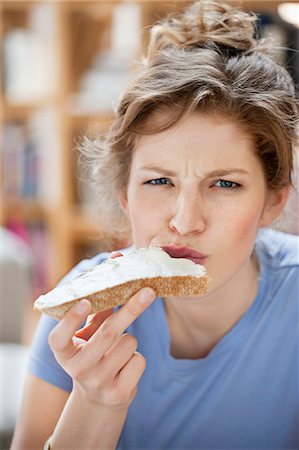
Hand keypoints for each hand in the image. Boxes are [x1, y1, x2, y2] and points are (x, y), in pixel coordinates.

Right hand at [48, 251, 155, 410]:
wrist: (99, 397)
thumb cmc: (94, 352)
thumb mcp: (89, 332)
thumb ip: (100, 303)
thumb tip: (116, 260)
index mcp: (63, 353)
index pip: (59, 338)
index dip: (71, 320)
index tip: (85, 301)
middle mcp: (77, 369)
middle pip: (107, 333)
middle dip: (131, 309)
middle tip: (148, 291)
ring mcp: (98, 383)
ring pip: (128, 344)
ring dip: (130, 339)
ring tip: (118, 349)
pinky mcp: (118, 393)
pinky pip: (139, 361)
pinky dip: (137, 358)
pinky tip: (125, 366)